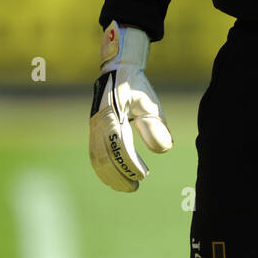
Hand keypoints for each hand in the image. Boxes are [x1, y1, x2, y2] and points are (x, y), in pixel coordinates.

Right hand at [89, 22, 172, 191]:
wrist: (117, 69)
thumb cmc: (137, 86)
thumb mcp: (149, 103)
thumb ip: (155, 126)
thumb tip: (164, 150)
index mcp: (113, 115)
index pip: (120, 147)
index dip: (130, 164)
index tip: (143, 175)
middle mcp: (99, 122)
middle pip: (105, 157)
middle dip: (118, 175)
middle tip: (134, 187)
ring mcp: (94, 126)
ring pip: (97, 158)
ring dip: (109, 175)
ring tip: (126, 186)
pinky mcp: (93, 129)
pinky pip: (94, 152)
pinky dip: (102, 168)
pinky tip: (113, 176)